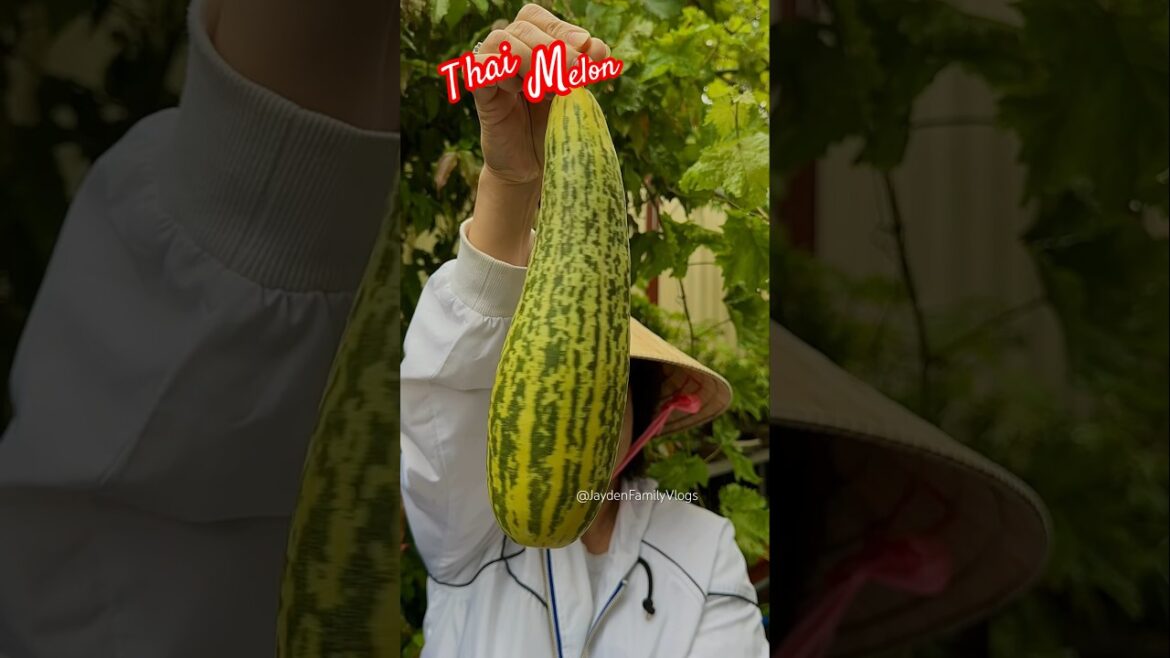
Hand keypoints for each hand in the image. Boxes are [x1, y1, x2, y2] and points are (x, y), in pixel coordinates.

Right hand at [468, 4, 609, 265]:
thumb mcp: (577, 94)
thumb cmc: (556, 128)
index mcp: (533, 44)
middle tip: (574, 75)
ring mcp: (494, 71)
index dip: (563, 29)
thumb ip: (586, 70)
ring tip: (551, 88)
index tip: (588, 50)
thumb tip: (598, 47)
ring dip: (532, 59)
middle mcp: (510, 52)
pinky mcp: (482, 94)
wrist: (535, 167)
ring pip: (503, 40)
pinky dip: (505, 74)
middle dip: (554, 47)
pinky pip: (483, 68)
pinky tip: (522, 92)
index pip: (539, 16)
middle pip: (524, 26)